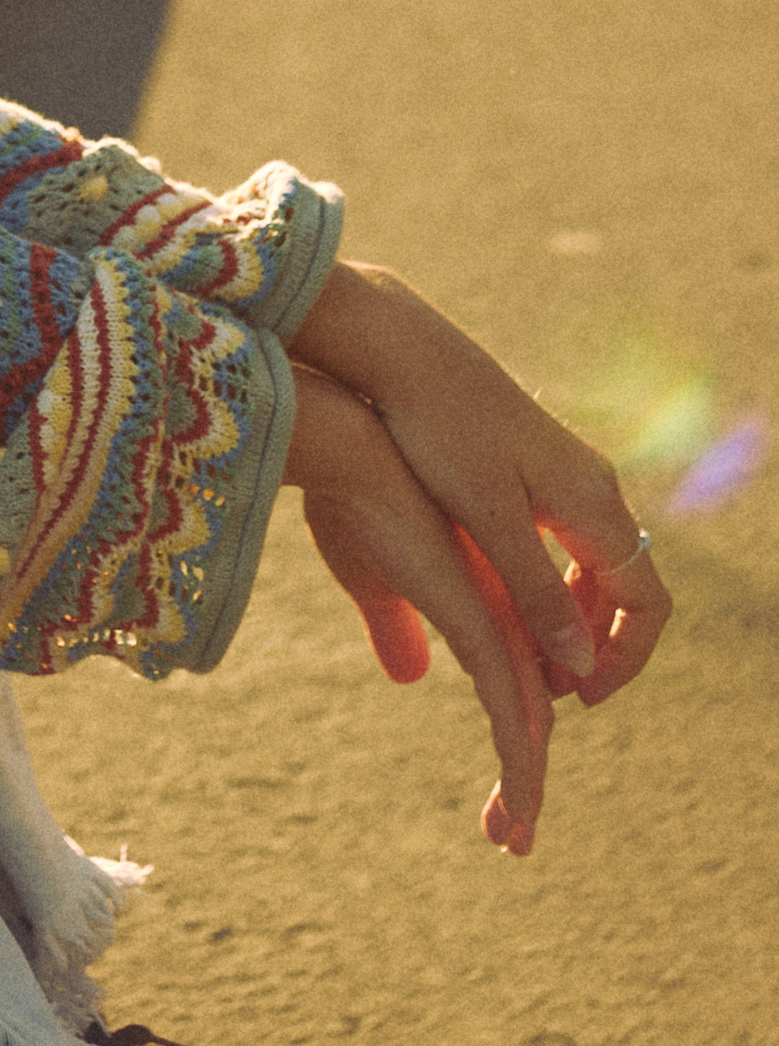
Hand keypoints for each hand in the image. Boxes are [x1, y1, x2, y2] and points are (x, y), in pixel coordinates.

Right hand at [284, 363, 558, 852]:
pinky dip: (521, 766)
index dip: (512, 743)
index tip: (499, 796)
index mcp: (482, 600)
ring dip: (523, 787)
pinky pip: (512, 712)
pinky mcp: (481, 622)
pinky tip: (520, 806)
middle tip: (508, 837)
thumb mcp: (370, 579)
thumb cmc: (353, 499)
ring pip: (529, 724)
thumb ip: (395, 626)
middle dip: (521, 778)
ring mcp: (497, 618)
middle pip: (531, 713)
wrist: (350, 449)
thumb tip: (410, 674)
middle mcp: (503, 612)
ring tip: (512, 842)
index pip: (514, 685)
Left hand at [290, 260, 667, 713]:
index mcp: (593, 503)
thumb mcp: (488, 521)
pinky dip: (549, 582)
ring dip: (573, 616)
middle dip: (598, 644)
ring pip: (594, 563)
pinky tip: (503, 601)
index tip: (581, 698)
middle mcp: (592, 485)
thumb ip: (537, 592)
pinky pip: (563, 538)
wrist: (399, 347)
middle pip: (626, 586)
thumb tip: (579, 663)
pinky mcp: (528, 462)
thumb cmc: (438, 431)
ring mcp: (562, 470)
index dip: (625, 660)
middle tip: (552, 690)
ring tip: (527, 657)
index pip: (646, 602)